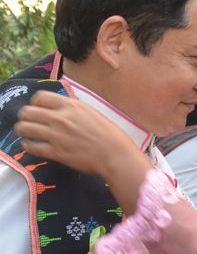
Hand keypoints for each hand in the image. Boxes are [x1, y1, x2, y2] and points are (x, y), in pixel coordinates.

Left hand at [14, 91, 145, 180]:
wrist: (116, 155)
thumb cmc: (110, 135)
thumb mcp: (92, 113)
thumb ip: (74, 110)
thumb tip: (63, 109)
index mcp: (71, 106)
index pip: (40, 97)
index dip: (36, 103)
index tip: (39, 109)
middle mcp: (60, 118)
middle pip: (27, 112)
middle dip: (26, 117)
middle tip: (30, 122)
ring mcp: (56, 135)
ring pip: (24, 128)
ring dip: (23, 130)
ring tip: (28, 134)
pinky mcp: (55, 152)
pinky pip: (31, 147)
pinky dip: (28, 146)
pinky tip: (31, 146)